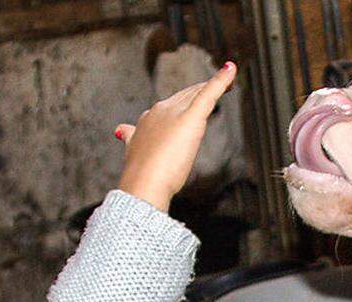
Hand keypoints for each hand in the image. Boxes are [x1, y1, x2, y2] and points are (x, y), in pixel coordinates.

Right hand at [115, 62, 236, 211]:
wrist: (143, 182)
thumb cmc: (142, 176)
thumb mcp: (135, 152)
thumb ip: (131, 139)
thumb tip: (120, 130)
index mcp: (147, 120)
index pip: (169, 107)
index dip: (183, 104)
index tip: (192, 106)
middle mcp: (159, 111)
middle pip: (185, 95)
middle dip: (201, 91)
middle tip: (220, 85)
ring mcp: (175, 112)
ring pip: (198, 92)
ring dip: (214, 84)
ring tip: (229, 79)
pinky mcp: (192, 117)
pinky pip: (208, 94)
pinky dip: (221, 80)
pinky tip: (231, 70)